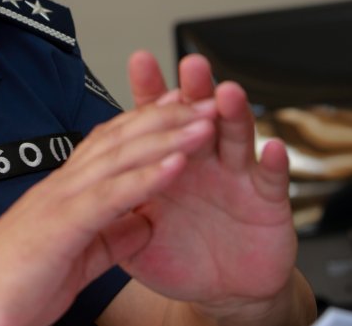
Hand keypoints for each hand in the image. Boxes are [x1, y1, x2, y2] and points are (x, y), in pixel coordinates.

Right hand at [0, 91, 216, 325]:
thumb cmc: (14, 284)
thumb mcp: (77, 259)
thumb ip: (111, 237)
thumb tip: (146, 223)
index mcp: (66, 192)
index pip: (113, 143)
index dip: (150, 120)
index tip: (182, 103)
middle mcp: (64, 185)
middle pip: (124, 138)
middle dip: (170, 117)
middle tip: (209, 97)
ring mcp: (62, 199)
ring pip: (122, 157)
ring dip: (169, 137)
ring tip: (206, 121)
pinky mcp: (62, 224)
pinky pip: (112, 196)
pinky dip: (148, 178)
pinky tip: (178, 165)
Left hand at [121, 51, 299, 323]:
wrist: (221, 290)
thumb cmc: (177, 256)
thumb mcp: (136, 236)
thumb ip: (114, 209)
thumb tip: (77, 189)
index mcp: (168, 159)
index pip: (157, 118)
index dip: (151, 90)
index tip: (140, 61)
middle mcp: (204, 159)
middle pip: (199, 115)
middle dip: (196, 89)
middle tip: (190, 66)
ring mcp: (237, 176)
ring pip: (236, 137)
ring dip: (234, 114)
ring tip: (228, 93)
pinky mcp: (268, 202)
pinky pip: (271, 178)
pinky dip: (273, 163)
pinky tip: (272, 147)